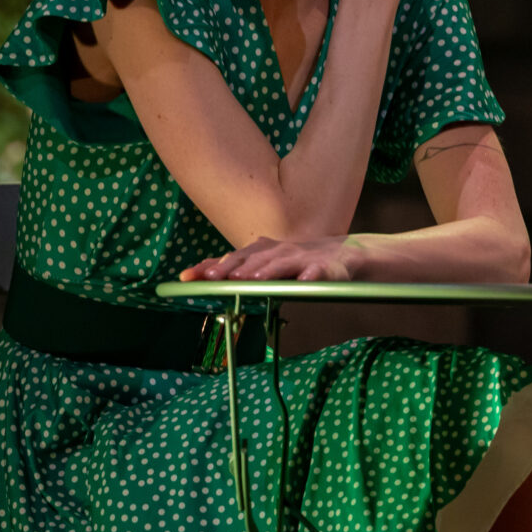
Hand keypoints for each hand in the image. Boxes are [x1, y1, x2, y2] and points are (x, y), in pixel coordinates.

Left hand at [181, 234, 368, 282]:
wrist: (345, 254)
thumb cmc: (299, 262)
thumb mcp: (267, 266)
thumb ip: (238, 271)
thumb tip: (199, 275)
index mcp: (264, 251)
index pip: (233, 258)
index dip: (210, 266)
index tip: (186, 277)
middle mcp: (281, 251)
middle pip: (254, 258)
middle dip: (233, 267)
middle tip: (214, 278)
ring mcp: (304, 258)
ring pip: (283, 263)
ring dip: (267, 270)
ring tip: (252, 279)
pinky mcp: (329, 268)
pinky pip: (320, 272)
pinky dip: (312, 275)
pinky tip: (305, 280)